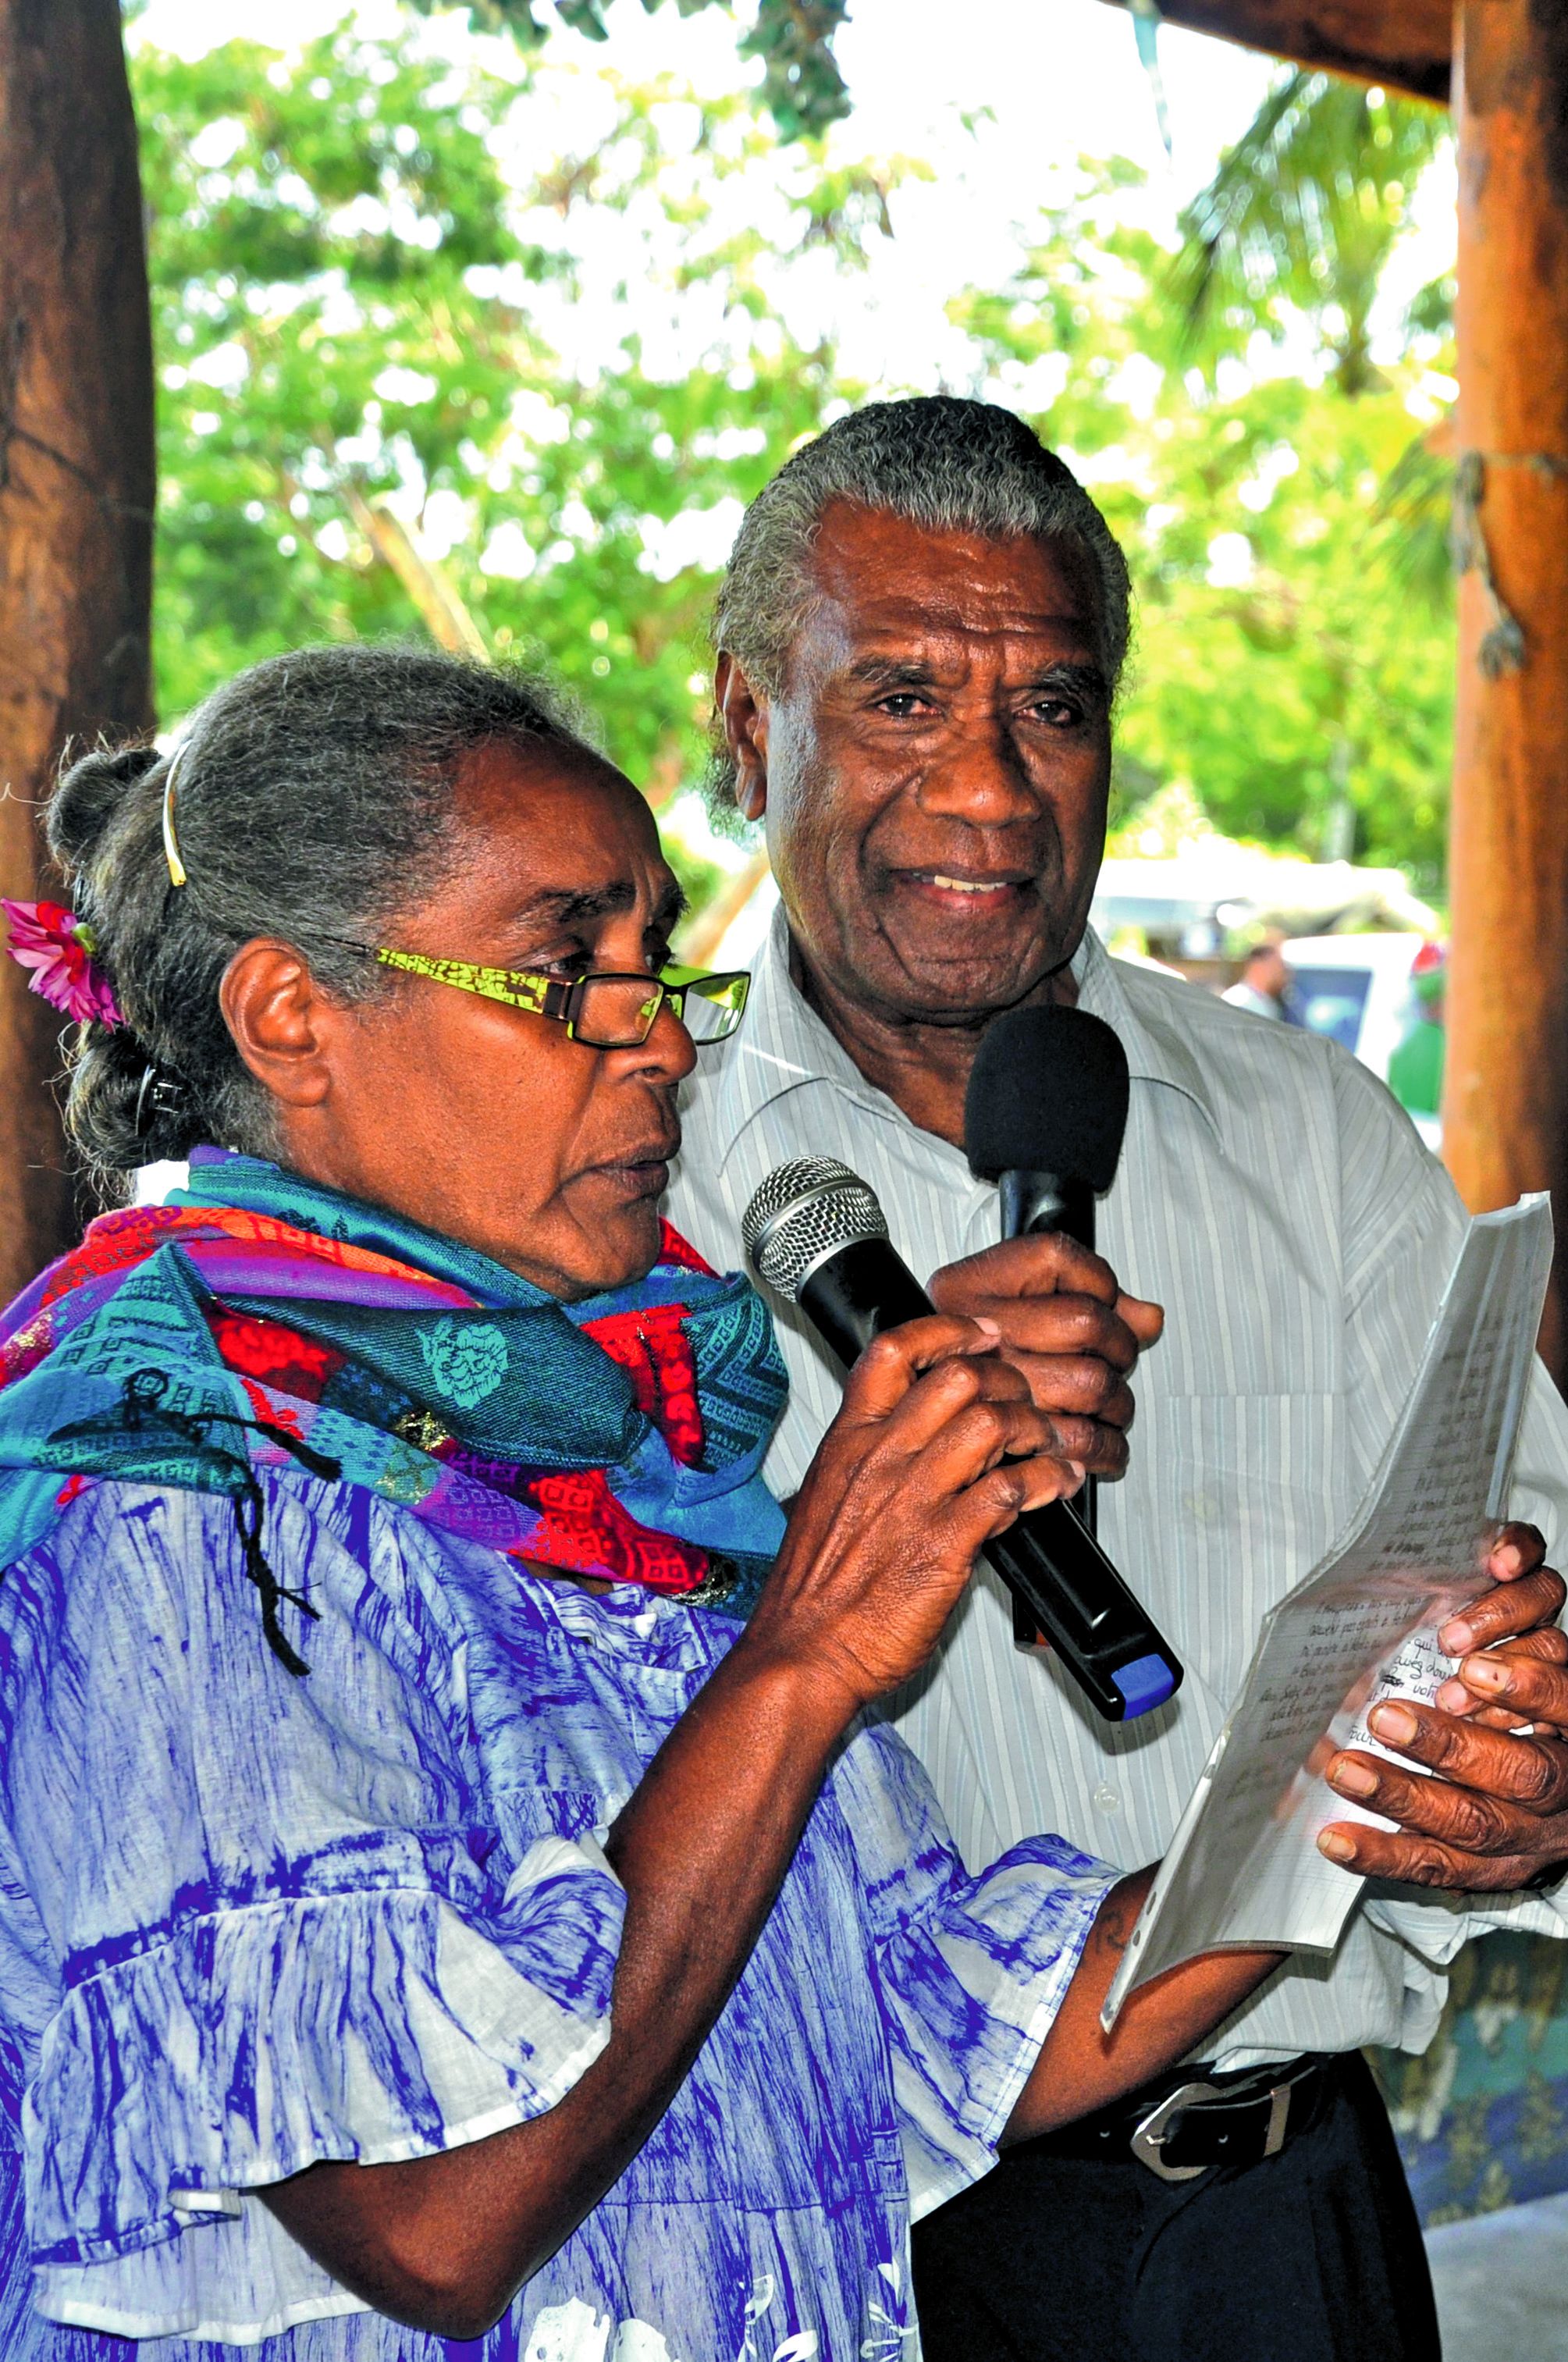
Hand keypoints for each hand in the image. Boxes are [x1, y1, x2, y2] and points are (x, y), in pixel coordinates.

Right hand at [749, 1314, 1081, 1710]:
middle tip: (1024, 1399)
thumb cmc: (813, 1592)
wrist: (802, 1655)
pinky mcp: (944, 1545)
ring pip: (993, 1421)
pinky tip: (1054, 1486)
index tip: (983, 1334)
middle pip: (959, 1375)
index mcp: (848, 1442)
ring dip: (1034, 1427)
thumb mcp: (829, 1502)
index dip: (949, 1329)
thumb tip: (919, 1441)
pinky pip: (1010, 1489)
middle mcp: (881, 1460)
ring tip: (1046, 1444)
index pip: (894, 1350)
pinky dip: (1046, 1480)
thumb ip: (872, 1462)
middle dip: (1007, 1379)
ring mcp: (913, 1499)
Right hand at [928, 1234, 1163, 1479]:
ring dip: (1117, 1405)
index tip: (1102, 1301)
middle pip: (1086, 1322)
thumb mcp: (1002, 1311)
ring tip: (1112, 1410)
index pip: (1056, 1258)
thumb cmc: (958, 1367)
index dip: (1097, 1280)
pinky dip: (1104, 1450)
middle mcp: (971, 1333)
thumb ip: (1083, 1298)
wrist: (899, 1435)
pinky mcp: (999, 1439)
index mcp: (966, 1288)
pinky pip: (1075, 1440)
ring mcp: (984, 1383)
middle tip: (1117, 1363)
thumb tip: (1148, 1318)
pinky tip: (1103, 1450)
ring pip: (1089, 1382)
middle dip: (1121, 1348)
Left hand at [1318, 1524, 1567, 1888]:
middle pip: (1523, 1770)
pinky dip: (1382, 1854)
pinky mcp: (1493, 1867)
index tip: (1465, 1662)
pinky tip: (1333, 1839)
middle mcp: (1564, 1779)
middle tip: (1383, 1715)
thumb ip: (1522, 1586)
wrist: (1566, 1785)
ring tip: (1345, 1766)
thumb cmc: (1529, 1673)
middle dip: (1451, 1745)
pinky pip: (1438, 1867)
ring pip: (1476, 1823)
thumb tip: (1497, 1555)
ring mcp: (1530, 1831)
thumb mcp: (1536, 1625)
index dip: (1526, 1686)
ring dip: (1405, 1795)